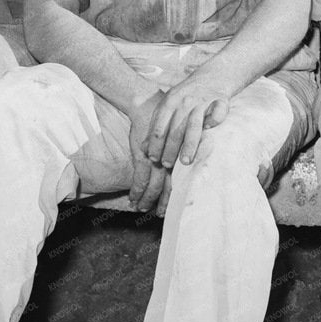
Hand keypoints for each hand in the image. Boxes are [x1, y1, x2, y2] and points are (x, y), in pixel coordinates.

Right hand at [127, 90, 170, 213]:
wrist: (148, 107)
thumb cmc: (167, 122)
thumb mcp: (179, 137)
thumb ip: (182, 152)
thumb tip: (187, 166)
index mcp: (180, 156)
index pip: (180, 182)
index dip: (175, 197)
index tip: (173, 208)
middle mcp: (170, 160)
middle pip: (168, 188)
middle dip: (162, 203)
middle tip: (159, 215)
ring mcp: (156, 160)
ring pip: (152, 187)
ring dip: (146, 200)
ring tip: (141, 209)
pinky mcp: (143, 156)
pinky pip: (139, 179)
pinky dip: (136, 191)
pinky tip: (132, 199)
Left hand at [146, 74, 230, 167]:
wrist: (212, 76)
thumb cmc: (187, 96)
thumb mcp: (168, 104)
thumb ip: (157, 124)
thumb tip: (143, 148)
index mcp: (170, 102)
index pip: (159, 127)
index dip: (155, 144)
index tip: (153, 158)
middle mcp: (185, 102)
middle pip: (175, 130)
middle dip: (170, 149)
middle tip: (166, 165)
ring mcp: (202, 102)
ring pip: (194, 126)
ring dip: (189, 145)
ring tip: (185, 161)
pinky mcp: (220, 101)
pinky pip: (217, 113)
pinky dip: (214, 121)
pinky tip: (209, 130)